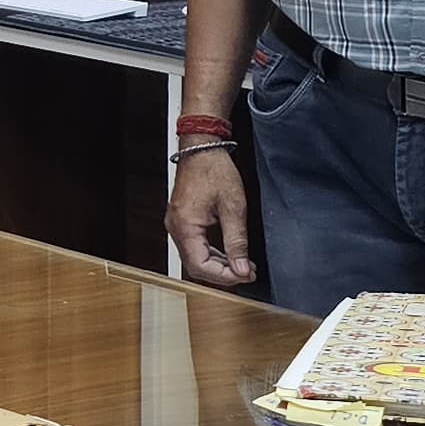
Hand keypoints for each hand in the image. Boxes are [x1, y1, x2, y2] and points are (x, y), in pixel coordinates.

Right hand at [165, 147, 259, 285]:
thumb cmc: (214, 170)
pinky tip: (229, 255)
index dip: (225, 276)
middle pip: (196, 267)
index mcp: (185, 226)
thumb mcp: (234, 207)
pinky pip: (195, 247)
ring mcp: (177, 225)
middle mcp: (176, 228)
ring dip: (219, 266)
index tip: (246, 275)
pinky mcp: (182, 221)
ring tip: (243, 266)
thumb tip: (242, 269)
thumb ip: (237, 241)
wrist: (202, 149)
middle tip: (248, 273)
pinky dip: (212, 255)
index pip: (201, 267)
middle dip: (223, 274)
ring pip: (195, 259)